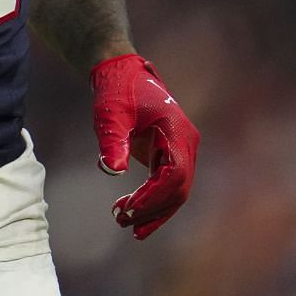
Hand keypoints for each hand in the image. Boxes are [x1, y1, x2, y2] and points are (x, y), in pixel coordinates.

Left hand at [90, 53, 199, 239]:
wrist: (121, 73)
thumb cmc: (116, 90)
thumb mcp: (110, 114)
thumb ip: (112, 141)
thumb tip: (112, 170)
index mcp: (177, 130)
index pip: (176, 174)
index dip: (154, 196)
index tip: (130, 209)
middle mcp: (185, 142)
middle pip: (179, 188)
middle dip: (153, 209)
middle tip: (123, 222)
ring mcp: (180, 149)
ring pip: (175, 191)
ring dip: (153, 210)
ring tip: (124, 222)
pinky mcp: (169, 155)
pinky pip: (167, 185)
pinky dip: (151, 201)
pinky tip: (131, 213)